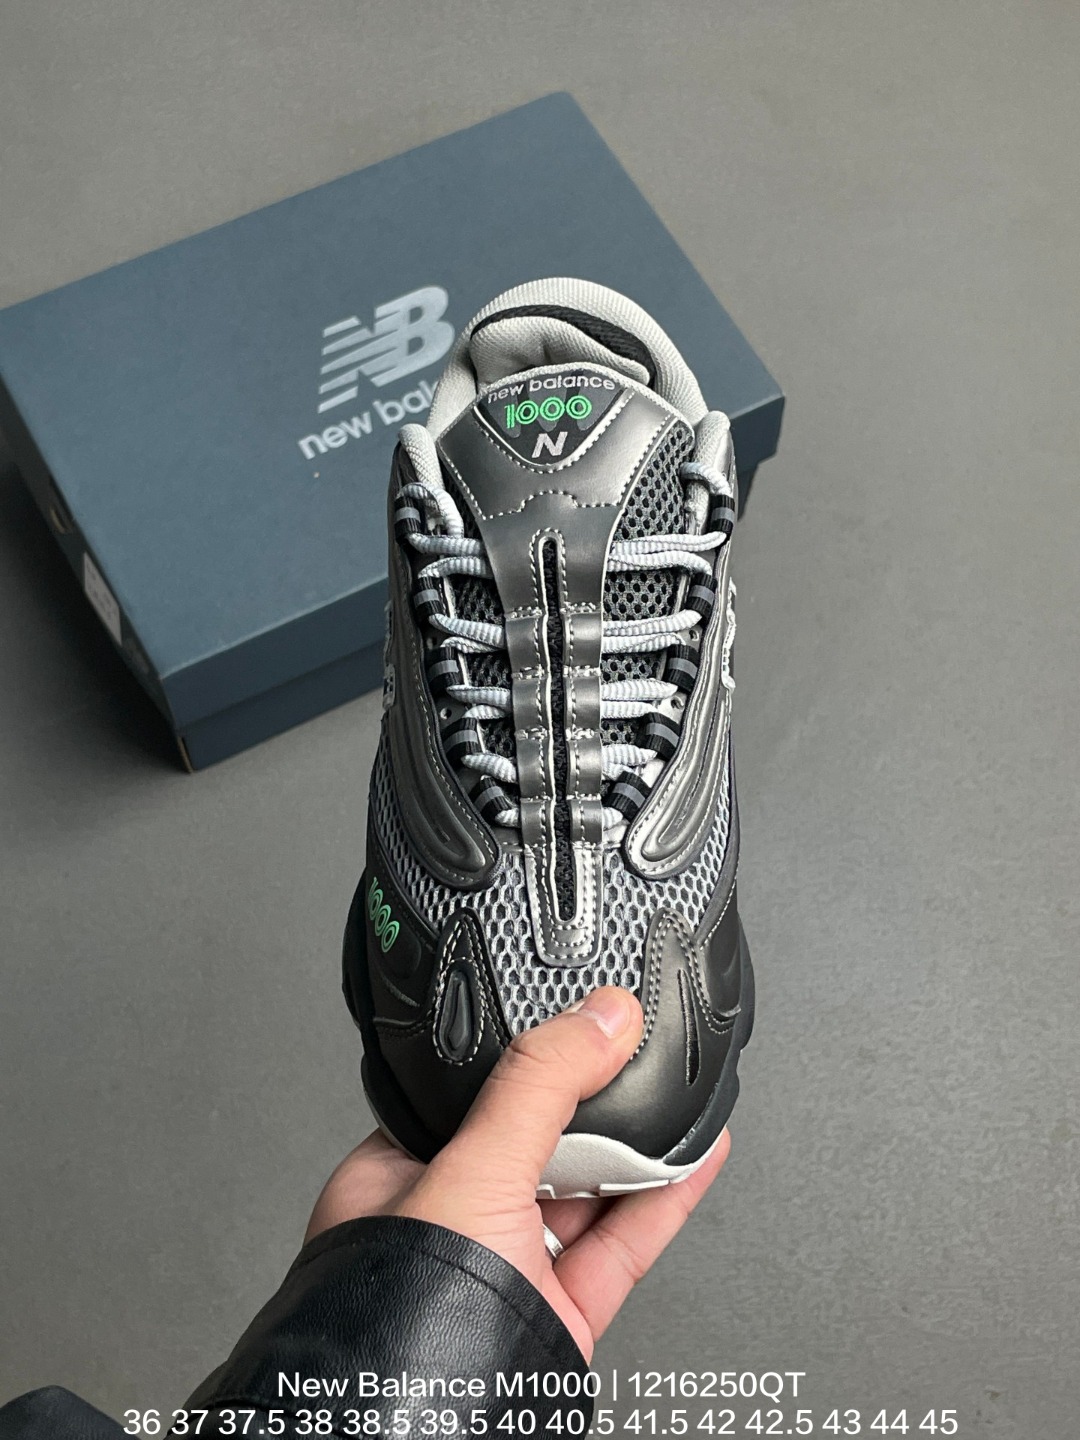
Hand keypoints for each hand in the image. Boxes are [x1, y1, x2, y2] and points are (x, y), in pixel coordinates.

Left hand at [307, 987, 729, 1360]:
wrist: (436, 1439)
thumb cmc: (402, 1320)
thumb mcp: (472, 1173)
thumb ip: (538, 1088)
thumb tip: (599, 1017)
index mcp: (397, 1179)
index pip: (471, 1095)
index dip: (526, 1056)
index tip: (579, 1022)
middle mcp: (451, 1226)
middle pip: (536, 1140)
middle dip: (590, 1104)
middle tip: (633, 1055)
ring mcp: (508, 1273)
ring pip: (585, 1193)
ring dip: (637, 1146)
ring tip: (679, 1092)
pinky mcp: (560, 1317)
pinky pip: (621, 1244)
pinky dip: (664, 1199)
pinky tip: (695, 1157)